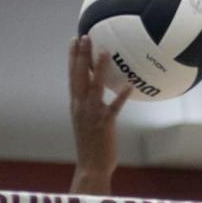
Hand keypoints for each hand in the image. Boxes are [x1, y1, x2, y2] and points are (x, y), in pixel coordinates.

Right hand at [68, 35, 131, 191]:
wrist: (91, 166)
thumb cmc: (91, 144)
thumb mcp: (86, 120)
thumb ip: (89, 105)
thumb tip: (97, 91)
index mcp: (76, 105)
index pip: (72, 76)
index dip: (72, 57)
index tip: (74, 40)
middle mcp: (81, 106)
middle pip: (80, 76)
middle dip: (81, 55)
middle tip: (85, 36)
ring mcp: (92, 114)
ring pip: (95, 86)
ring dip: (100, 68)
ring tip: (104, 51)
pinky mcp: (105, 123)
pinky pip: (114, 107)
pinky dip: (121, 96)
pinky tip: (129, 85)